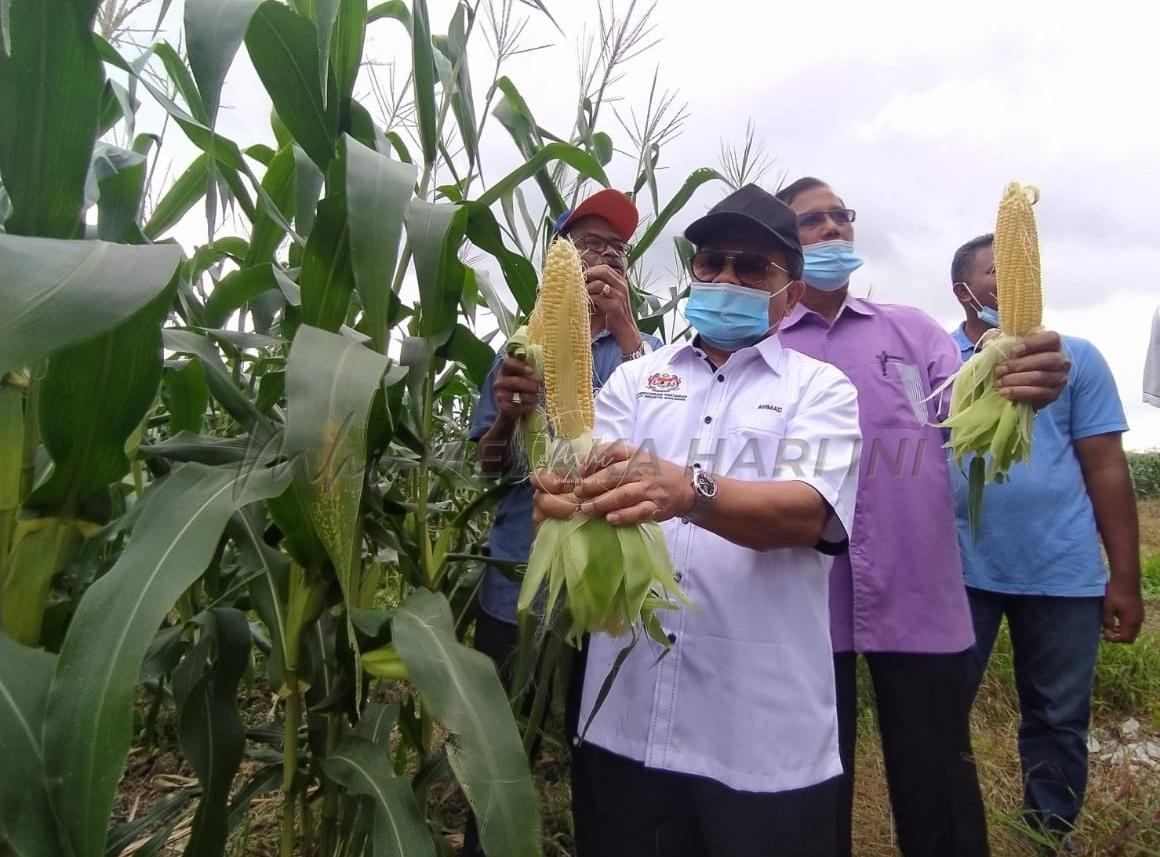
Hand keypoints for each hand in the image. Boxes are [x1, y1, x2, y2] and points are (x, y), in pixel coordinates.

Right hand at [492, 357, 539, 422]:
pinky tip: (532, 405)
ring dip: (529, 397)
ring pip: (516, 396)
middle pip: (516, 381)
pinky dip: (525, 407)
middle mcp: (500, 382)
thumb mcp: (524, 377)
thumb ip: (531, 372)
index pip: (507, 364)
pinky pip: (515, 407)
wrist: (513, 407)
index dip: (519, 366)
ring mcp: (499, 395)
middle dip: (530, 385)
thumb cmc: (522, 387)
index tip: (532, 371)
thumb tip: (546, 371)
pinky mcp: (502, 407)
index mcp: (505, 370)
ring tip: (537, 398)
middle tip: (539, 388)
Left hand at [534, 440, 691, 525]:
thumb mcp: (636, 458)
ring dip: (602, 502)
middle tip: (578, 493)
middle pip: (614, 475)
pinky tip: (611, 519)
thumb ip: (612, 462)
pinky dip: (624, 516)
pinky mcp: (655, 507)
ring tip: (586, 509)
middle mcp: (641, 470)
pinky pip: (638, 512)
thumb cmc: (654, 473)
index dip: (593, 460)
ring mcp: (649, 489)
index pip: (612, 451)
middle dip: (593, 485)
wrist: (685, 488)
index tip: (580, 472)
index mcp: (635, 455)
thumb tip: (582, 470)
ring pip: (623, 495)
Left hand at [585, 265, 640, 353]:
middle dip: (589, 274)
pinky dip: (589, 299)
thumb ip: (604, 287)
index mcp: (621, 282)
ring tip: (581, 294)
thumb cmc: (615, 313)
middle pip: (603, 271)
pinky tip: (585, 303)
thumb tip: (586, 278)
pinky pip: (597, 298)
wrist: (625, 329)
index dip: (592, 270)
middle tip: (579, 281)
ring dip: (587, 288)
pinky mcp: (614, 306)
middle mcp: (622, 287)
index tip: (582, 275)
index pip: (605, 268)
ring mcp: (619, 296)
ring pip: (599, 284)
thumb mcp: (612, 297)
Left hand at [994, 329, 1069, 408]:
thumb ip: (1001, 341)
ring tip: (1000, 382)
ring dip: (1017, 380)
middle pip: (1047, 359)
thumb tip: (990, 340)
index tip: (1014, 350)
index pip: (1051, 338)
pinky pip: (1039, 393)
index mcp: (1053, 344)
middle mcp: (1062, 360)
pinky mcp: (1054, 394)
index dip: (1033, 343)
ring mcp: (1060, 378)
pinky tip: (1006, 392)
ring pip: (1041, 377)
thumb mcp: (1010, 347)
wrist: (1024, 385)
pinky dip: (1020, 392)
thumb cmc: (1017, 360)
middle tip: (999, 370)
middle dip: (1020, 365)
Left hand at [1102, 581, 1144, 642]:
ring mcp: (1140, 615)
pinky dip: (1125, 626)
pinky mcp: (1139, 611)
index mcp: (1131, 621)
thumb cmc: (1115, 593)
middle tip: (1106, 633)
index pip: (1124, 639)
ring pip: (1133, 631)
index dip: (1113, 640)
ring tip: (1109, 627)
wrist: (1126, 578)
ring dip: (1122, 632)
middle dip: (1118, 638)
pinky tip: (1116, 619)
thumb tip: (1107, 634)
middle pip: (1130, 637)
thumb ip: (1107, 622)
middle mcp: (1138, 620)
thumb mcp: (1107, 608)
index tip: (1103, 635)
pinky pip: (1134, 624)